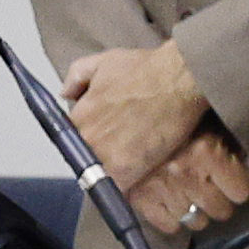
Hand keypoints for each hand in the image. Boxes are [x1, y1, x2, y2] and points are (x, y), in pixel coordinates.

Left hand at [60, 42, 215, 186]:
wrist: (182, 79)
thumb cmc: (149, 69)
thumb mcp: (104, 61)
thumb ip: (76, 75)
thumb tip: (66, 93)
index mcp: (78, 118)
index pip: (73, 140)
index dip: (91, 140)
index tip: (105, 139)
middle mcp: (87, 139)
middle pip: (87, 160)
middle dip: (104, 156)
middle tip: (125, 147)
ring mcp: (105, 157)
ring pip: (103, 175)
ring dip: (116, 170)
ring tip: (137, 158)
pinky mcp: (127, 171)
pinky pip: (120, 187)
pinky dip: (130, 183)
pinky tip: (143, 169)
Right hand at [132, 124, 248, 244]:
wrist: (133, 120)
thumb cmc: (185, 123)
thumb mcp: (220, 129)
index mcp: (208, 152)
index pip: (241, 192)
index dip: (238, 185)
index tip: (229, 177)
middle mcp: (187, 174)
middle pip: (222, 211)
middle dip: (220, 199)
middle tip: (209, 185)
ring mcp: (163, 190)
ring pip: (198, 223)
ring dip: (198, 211)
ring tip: (191, 192)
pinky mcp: (141, 201)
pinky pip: (170, 227)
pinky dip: (173, 218)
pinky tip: (173, 201)